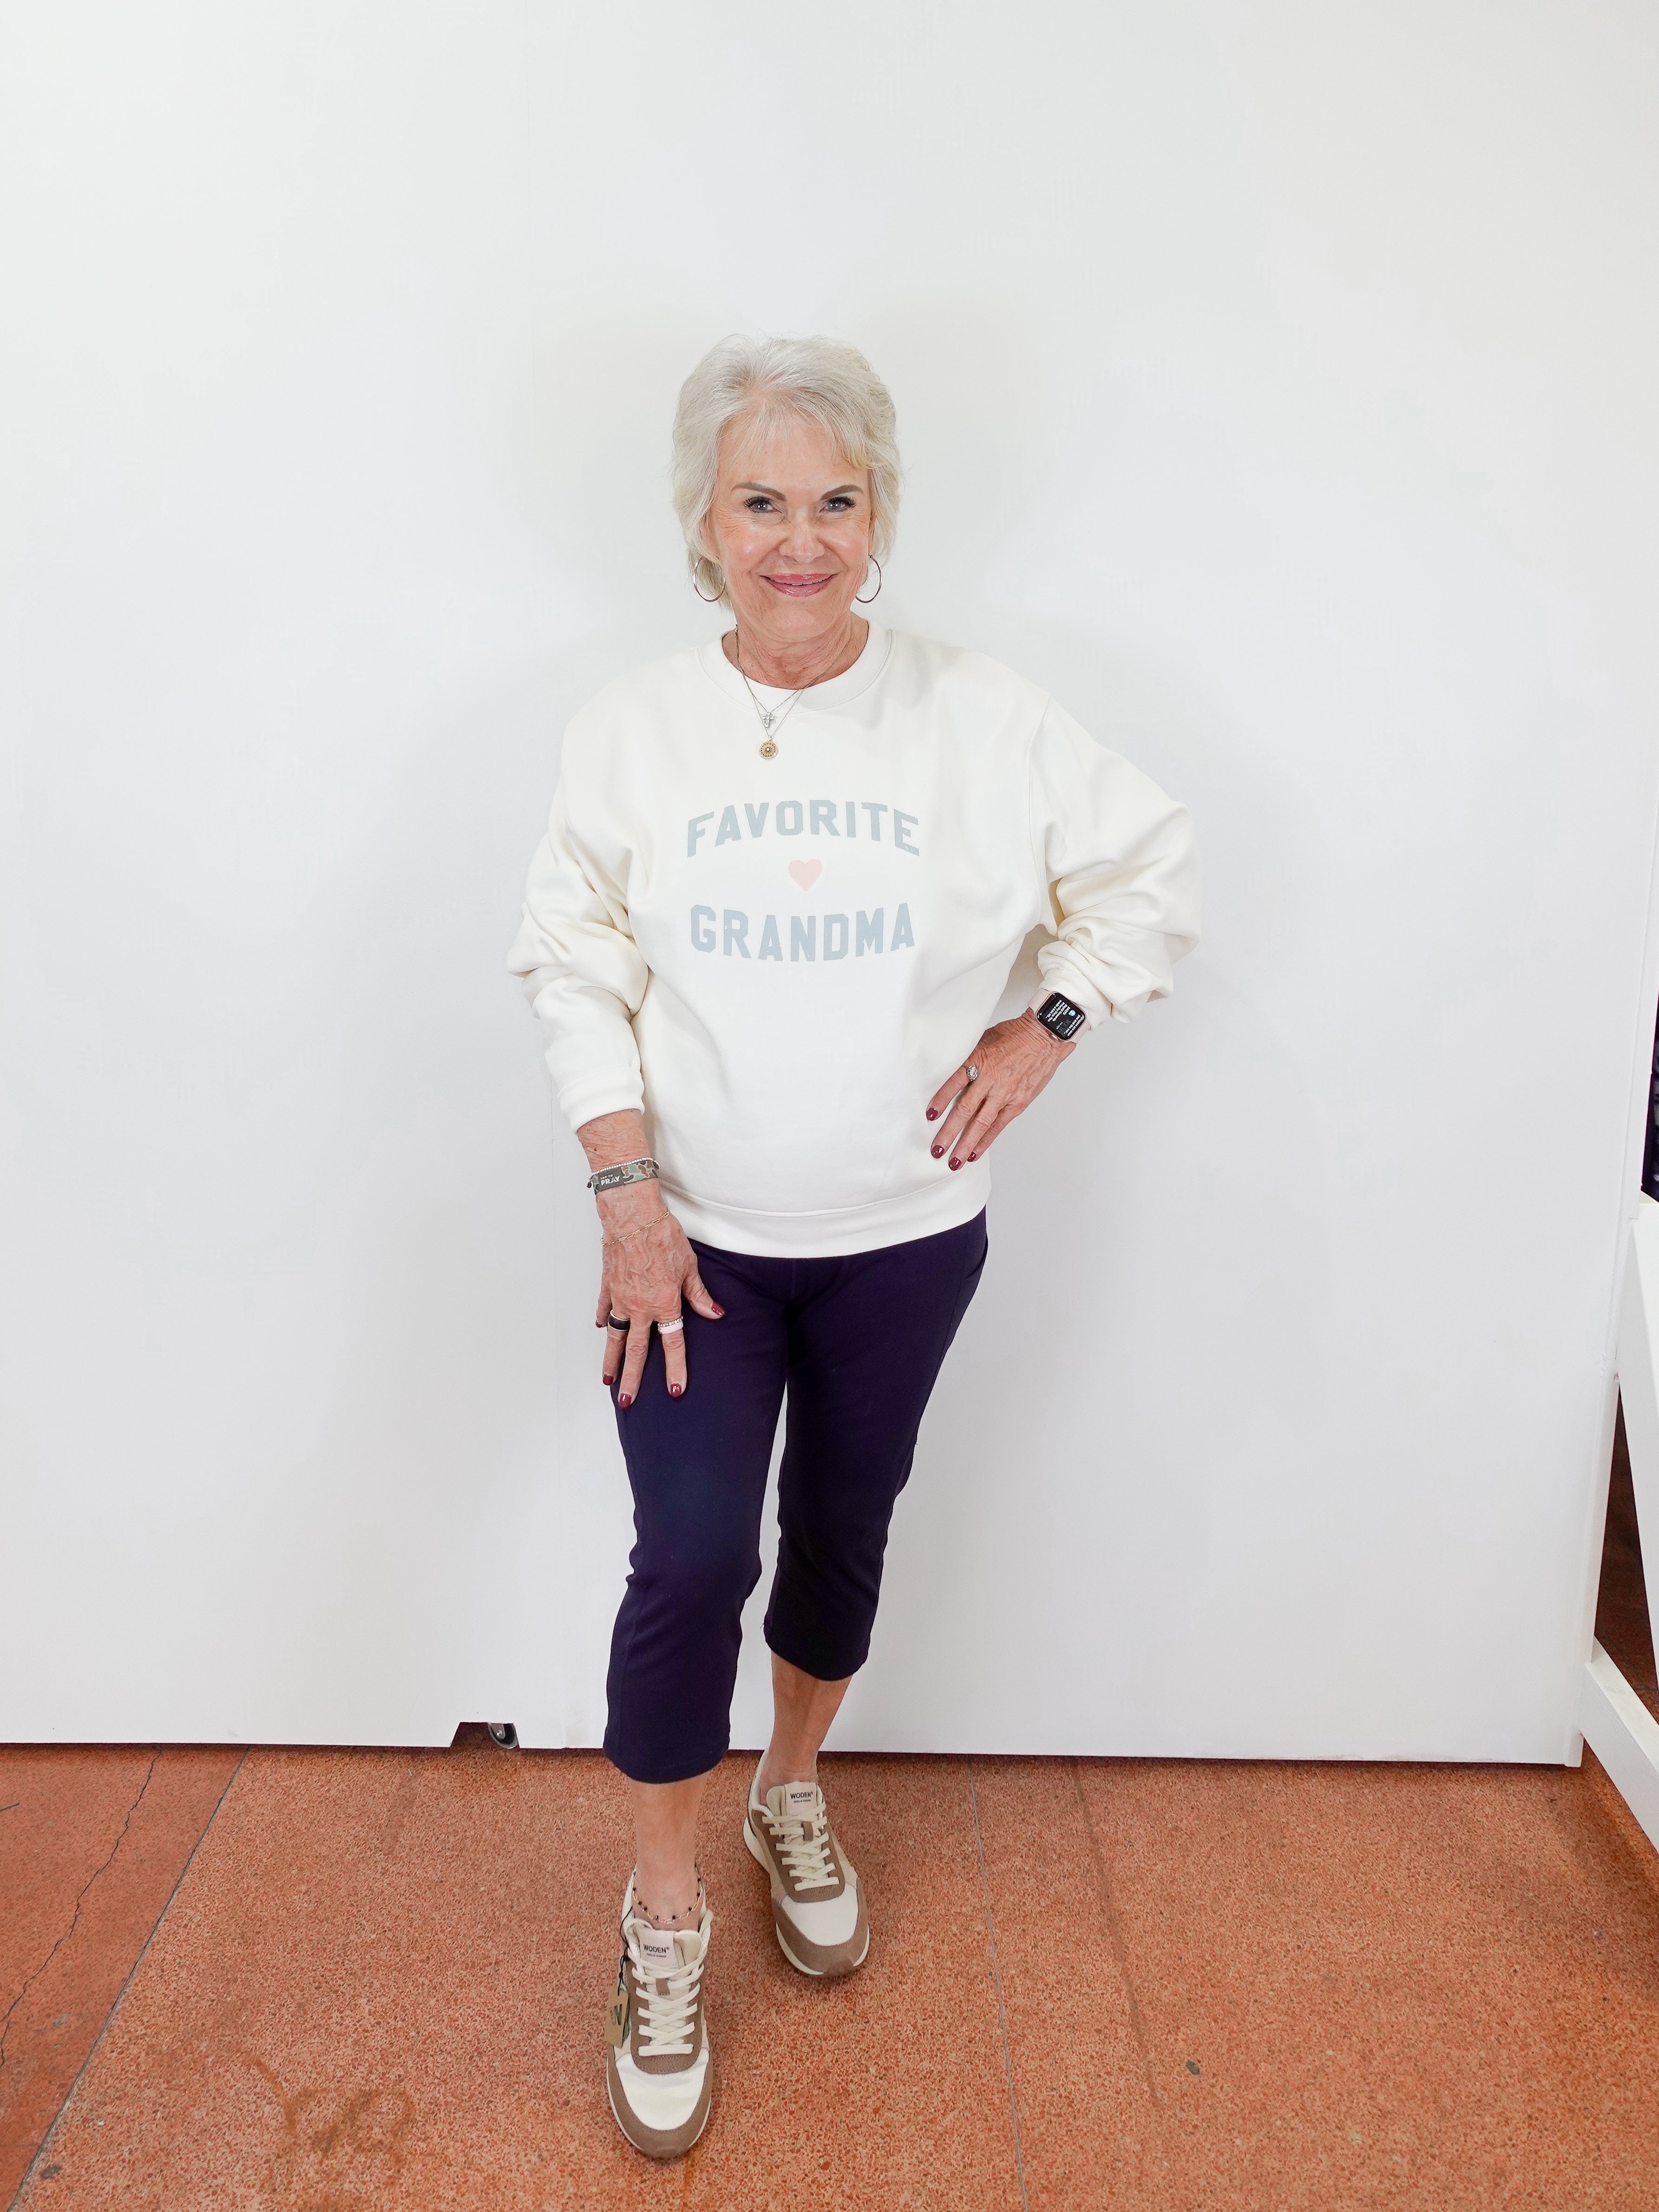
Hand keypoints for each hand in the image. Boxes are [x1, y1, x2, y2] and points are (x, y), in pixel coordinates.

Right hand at [594, 1186, 723, 1405]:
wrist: (633, 1216)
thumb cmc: (663, 1236)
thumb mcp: (690, 1267)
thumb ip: (700, 1295)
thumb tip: (716, 1314)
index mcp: (664, 1304)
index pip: (671, 1345)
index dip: (675, 1370)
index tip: (675, 1390)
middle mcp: (640, 1307)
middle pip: (635, 1350)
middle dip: (632, 1379)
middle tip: (628, 1401)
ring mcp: (620, 1298)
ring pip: (614, 1336)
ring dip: (611, 1360)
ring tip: (608, 1380)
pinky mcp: (607, 1285)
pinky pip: (604, 1308)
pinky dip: (603, 1319)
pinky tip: (601, 1329)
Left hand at [926, 1012, 1075, 1167]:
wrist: (1044, 1037)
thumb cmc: (1013, 1036)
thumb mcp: (982, 1040)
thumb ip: (967, 1060)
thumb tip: (947, 1077)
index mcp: (978, 1059)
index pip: (954, 1082)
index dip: (940, 1100)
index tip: (929, 1116)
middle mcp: (990, 1079)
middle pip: (965, 1109)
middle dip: (949, 1132)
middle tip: (936, 1150)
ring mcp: (1005, 1093)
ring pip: (981, 1123)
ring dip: (966, 1144)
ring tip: (954, 1161)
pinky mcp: (1018, 1102)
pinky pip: (998, 1125)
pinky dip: (986, 1141)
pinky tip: (974, 1153)